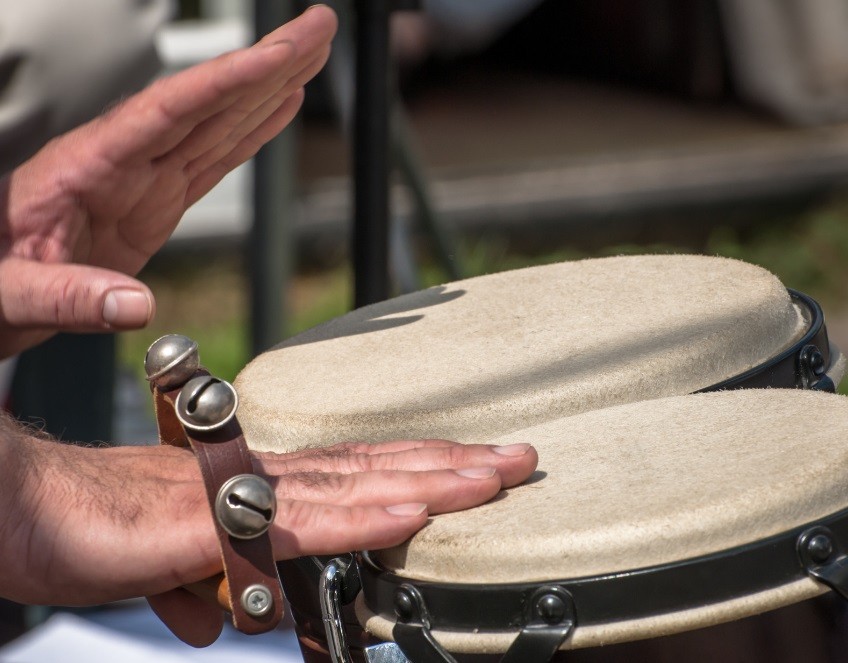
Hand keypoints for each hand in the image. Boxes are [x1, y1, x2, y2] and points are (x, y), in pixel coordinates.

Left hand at [0, 5, 337, 357]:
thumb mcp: (11, 293)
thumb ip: (67, 295)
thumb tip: (136, 306)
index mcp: (86, 166)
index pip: (170, 110)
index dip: (229, 82)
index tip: (278, 55)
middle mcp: (123, 160)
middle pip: (208, 101)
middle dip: (267, 64)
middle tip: (318, 30)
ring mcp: (143, 179)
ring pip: (218, 123)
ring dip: (269, 89)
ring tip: (311, 57)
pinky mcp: (156, 203)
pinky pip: (212, 160)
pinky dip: (249, 134)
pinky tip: (277, 111)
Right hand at [0, 426, 536, 646]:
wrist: (22, 507)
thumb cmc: (94, 524)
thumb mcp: (173, 562)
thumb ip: (209, 581)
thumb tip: (223, 619)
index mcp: (260, 485)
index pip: (358, 468)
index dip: (419, 465)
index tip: (476, 465)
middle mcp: (262, 479)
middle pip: (375, 466)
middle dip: (452, 464)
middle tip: (519, 458)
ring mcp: (240, 497)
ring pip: (353, 485)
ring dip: (429, 481)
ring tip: (494, 477)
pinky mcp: (208, 525)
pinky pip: (298, 523)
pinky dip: (360, 516)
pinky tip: (410, 513)